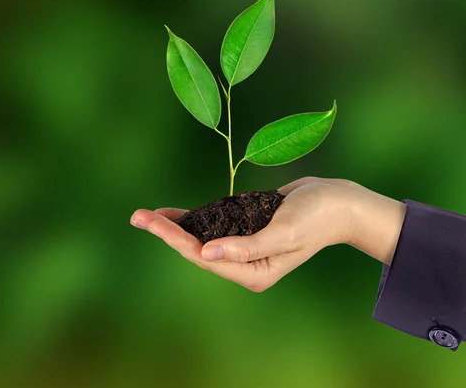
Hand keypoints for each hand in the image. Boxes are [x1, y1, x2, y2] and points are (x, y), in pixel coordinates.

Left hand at [130, 177, 405, 291]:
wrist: (336, 201)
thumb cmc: (315, 217)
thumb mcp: (283, 232)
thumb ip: (246, 247)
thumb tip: (207, 253)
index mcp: (253, 273)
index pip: (204, 256)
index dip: (175, 238)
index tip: (150, 221)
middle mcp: (244, 264)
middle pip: (196, 249)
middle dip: (166, 232)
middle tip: (137, 216)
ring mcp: (243, 248)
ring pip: (200, 238)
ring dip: (174, 226)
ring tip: (145, 215)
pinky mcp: (244, 230)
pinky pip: (212, 226)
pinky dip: (192, 219)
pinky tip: (173, 214)